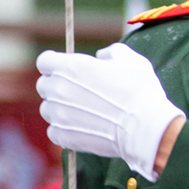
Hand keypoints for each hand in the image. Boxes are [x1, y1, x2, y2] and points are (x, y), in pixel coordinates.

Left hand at [36, 43, 184, 179]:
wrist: (144, 128)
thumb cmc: (140, 91)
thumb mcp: (130, 60)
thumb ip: (111, 52)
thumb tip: (101, 56)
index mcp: (71, 66)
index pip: (44, 61)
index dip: (53, 64)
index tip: (62, 68)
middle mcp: (59, 89)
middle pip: (43, 86)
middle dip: (56, 86)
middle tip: (77, 92)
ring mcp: (59, 115)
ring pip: (47, 109)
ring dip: (59, 109)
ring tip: (82, 112)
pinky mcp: (63, 136)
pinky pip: (53, 131)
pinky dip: (63, 130)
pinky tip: (81, 127)